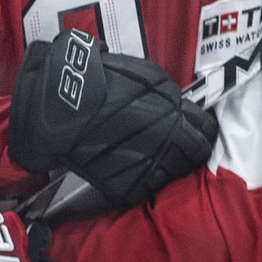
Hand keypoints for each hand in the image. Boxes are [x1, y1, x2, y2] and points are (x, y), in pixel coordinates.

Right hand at [8, 28, 217, 207]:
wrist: (57, 107)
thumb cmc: (95, 81)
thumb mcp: (140, 74)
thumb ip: (164, 92)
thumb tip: (177, 106)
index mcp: (173, 110)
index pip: (204, 129)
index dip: (199, 130)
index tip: (193, 131)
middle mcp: (166, 140)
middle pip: (195, 153)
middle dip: (190, 149)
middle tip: (178, 148)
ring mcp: (147, 165)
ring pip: (174, 173)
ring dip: (168, 166)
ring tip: (152, 158)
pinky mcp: (127, 185)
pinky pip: (146, 187)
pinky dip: (143, 180)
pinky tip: (133, 169)